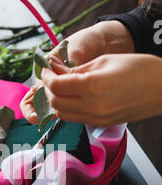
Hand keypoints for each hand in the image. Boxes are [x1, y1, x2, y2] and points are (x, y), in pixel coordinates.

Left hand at [20, 21, 134, 122]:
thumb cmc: (139, 69)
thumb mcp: (105, 61)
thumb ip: (77, 69)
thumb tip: (57, 71)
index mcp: (93, 86)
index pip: (56, 86)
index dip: (46, 77)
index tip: (46, 70)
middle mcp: (92, 106)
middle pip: (55, 102)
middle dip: (48, 89)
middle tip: (51, 77)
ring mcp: (97, 118)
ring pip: (62, 114)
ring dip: (56, 101)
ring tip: (60, 87)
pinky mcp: (101, 124)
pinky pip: (75, 118)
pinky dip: (68, 108)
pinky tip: (72, 97)